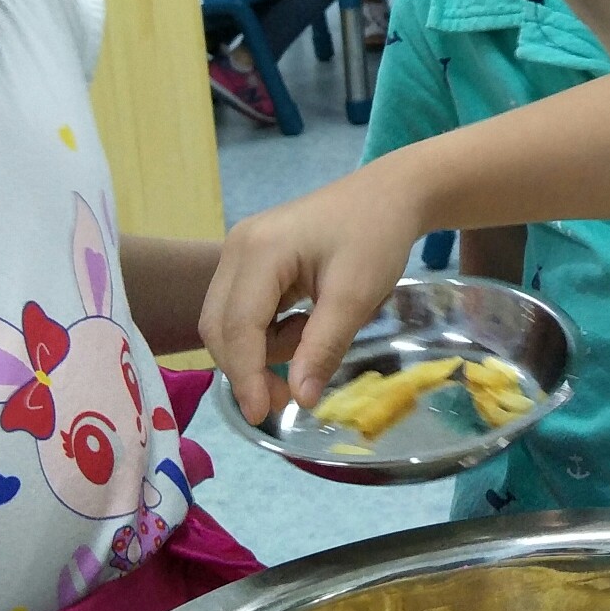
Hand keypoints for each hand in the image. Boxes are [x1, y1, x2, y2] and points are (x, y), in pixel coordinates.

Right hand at [200, 163, 424, 422]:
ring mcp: (240, 251)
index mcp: (259, 251)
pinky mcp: (250, 259)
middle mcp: (237, 248)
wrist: (390, 194)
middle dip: (248, 368)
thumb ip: (323, 347)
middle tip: (288, 397)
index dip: (246, 376)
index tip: (262, 415)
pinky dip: (267, 332)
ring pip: (229, 322)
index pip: (237, 326)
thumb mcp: (356, 297)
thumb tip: (300, 400)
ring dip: (262, 349)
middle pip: (220, 326)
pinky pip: (243, 310)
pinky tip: (304, 325)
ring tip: (312, 338)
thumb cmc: (376, 237)